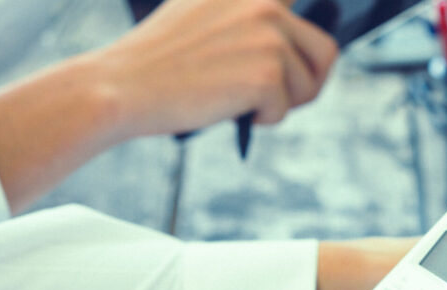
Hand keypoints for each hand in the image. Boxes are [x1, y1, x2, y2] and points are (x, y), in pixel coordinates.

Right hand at [97, 0, 337, 135]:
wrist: (121, 87)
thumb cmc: (157, 61)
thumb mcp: (200, 15)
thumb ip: (244, 17)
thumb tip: (287, 40)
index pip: (301, 3)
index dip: (311, 40)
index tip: (312, 37)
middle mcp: (265, 3)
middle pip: (324, 51)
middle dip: (307, 83)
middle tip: (278, 98)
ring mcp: (269, 37)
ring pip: (306, 85)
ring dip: (279, 103)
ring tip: (237, 101)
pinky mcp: (268, 73)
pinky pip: (284, 109)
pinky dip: (261, 120)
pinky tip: (229, 109)